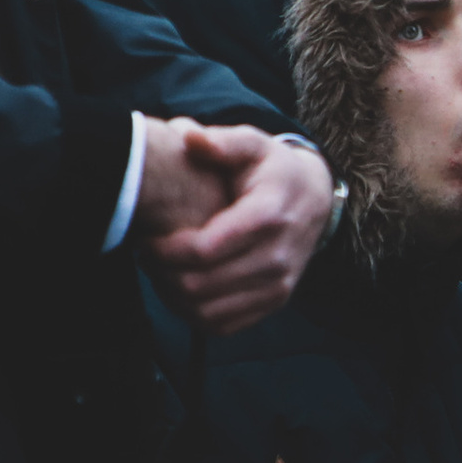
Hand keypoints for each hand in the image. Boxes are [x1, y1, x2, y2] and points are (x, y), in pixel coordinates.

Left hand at [141, 125, 333, 333]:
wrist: (315, 199)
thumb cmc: (272, 170)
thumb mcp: (253, 144)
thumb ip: (221, 141)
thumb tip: (189, 137)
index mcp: (268, 217)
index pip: (203, 250)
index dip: (163, 251)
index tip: (146, 239)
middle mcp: (278, 257)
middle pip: (200, 285)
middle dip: (162, 274)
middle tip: (148, 255)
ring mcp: (279, 284)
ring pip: (208, 311)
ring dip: (174, 296)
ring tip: (163, 271)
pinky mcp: (275, 301)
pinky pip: (224, 325)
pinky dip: (194, 314)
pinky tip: (183, 289)